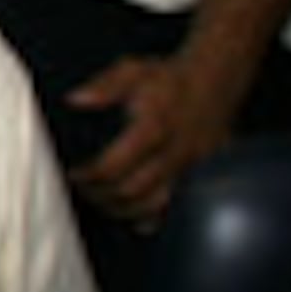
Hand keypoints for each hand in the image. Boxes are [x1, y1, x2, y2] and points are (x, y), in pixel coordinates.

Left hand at [66, 53, 235, 224]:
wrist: (218, 77)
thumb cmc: (170, 76)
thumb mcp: (133, 70)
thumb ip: (104, 86)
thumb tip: (75, 100)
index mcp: (154, 126)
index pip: (114, 165)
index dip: (89, 176)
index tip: (72, 174)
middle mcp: (174, 151)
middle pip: (131, 191)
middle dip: (100, 196)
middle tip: (83, 190)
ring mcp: (192, 165)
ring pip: (155, 204)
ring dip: (124, 210)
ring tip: (103, 202)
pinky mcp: (203, 172)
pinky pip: (180, 204)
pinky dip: (158, 217)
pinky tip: (139, 221)